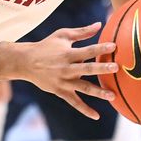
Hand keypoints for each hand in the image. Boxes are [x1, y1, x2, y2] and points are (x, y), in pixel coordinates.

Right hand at [0, 23, 115, 119]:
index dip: (100, 48)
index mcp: (67, 54)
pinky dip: (84, 109)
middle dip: (102, 68)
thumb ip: (82, 32)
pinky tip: (96, 116)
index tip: (114, 46)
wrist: (25, 62)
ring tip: (112, 95)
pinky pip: (74, 102)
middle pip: (87, 69)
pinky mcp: (60, 91)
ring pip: (83, 88)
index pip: (87, 50)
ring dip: (98, 92)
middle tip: (116, 68)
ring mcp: (63, 81)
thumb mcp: (62, 35)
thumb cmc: (46, 46)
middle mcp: (66, 68)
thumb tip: (100, 24)